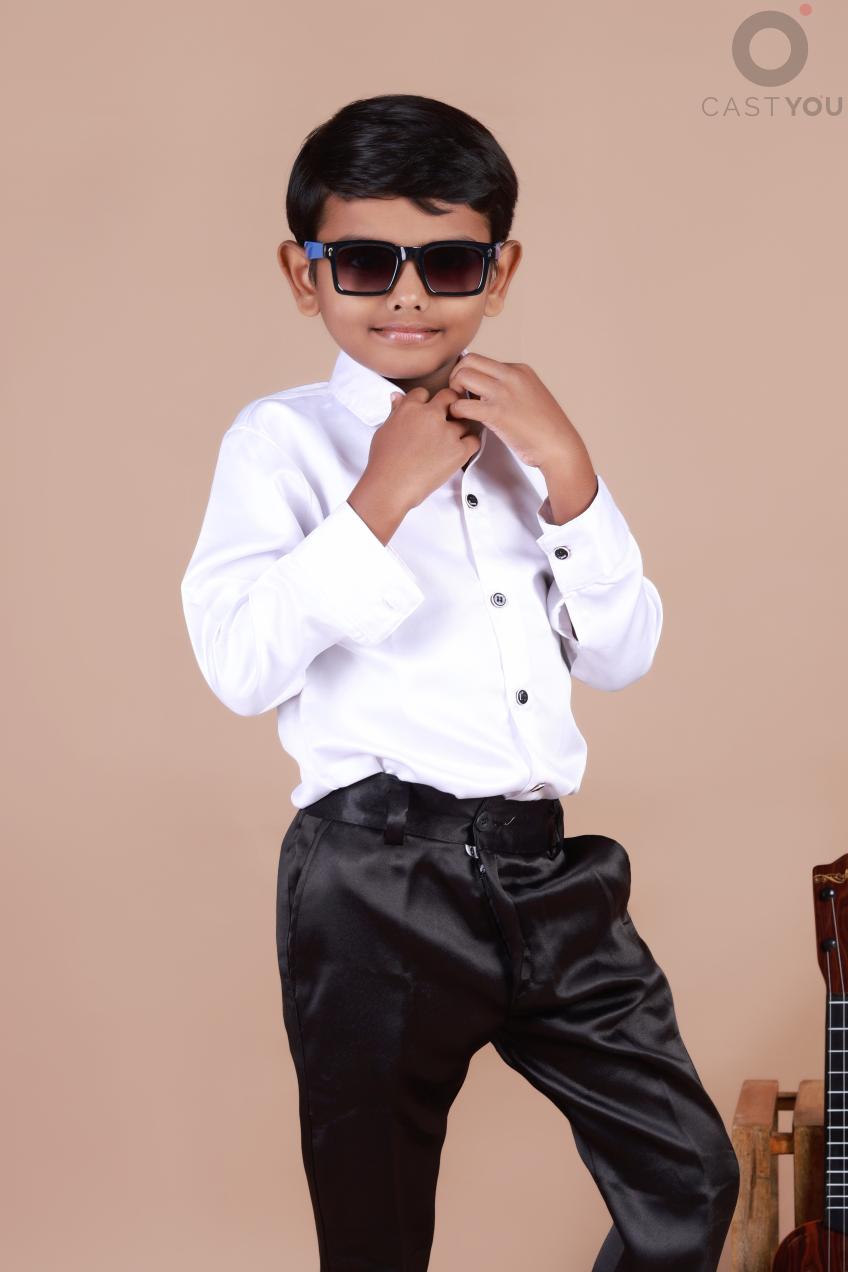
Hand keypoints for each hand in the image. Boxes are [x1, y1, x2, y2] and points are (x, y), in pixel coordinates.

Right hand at [365, 386, 482, 511]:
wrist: (390, 487)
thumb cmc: (384, 463)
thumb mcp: (384, 430)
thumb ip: (395, 412)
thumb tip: (396, 397)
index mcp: (410, 408)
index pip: (424, 392)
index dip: (426, 402)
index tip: (426, 412)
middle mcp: (430, 416)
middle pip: (450, 397)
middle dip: (449, 405)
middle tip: (447, 418)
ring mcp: (447, 433)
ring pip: (464, 420)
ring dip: (459, 429)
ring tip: (448, 442)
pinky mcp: (459, 451)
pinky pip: (474, 440)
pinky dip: (469, 444)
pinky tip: (459, 450)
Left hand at [447, 350, 598, 521]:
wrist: (559, 446)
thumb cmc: (544, 429)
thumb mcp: (530, 395)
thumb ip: (511, 389)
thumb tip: (487, 392)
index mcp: (519, 370)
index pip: (483, 360)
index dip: (470, 375)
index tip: (469, 392)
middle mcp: (510, 376)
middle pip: (469, 360)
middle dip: (456, 376)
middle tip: (458, 396)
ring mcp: (503, 393)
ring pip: (463, 376)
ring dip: (453, 391)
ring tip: (459, 409)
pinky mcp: (496, 413)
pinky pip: (462, 405)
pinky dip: (456, 412)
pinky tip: (462, 421)